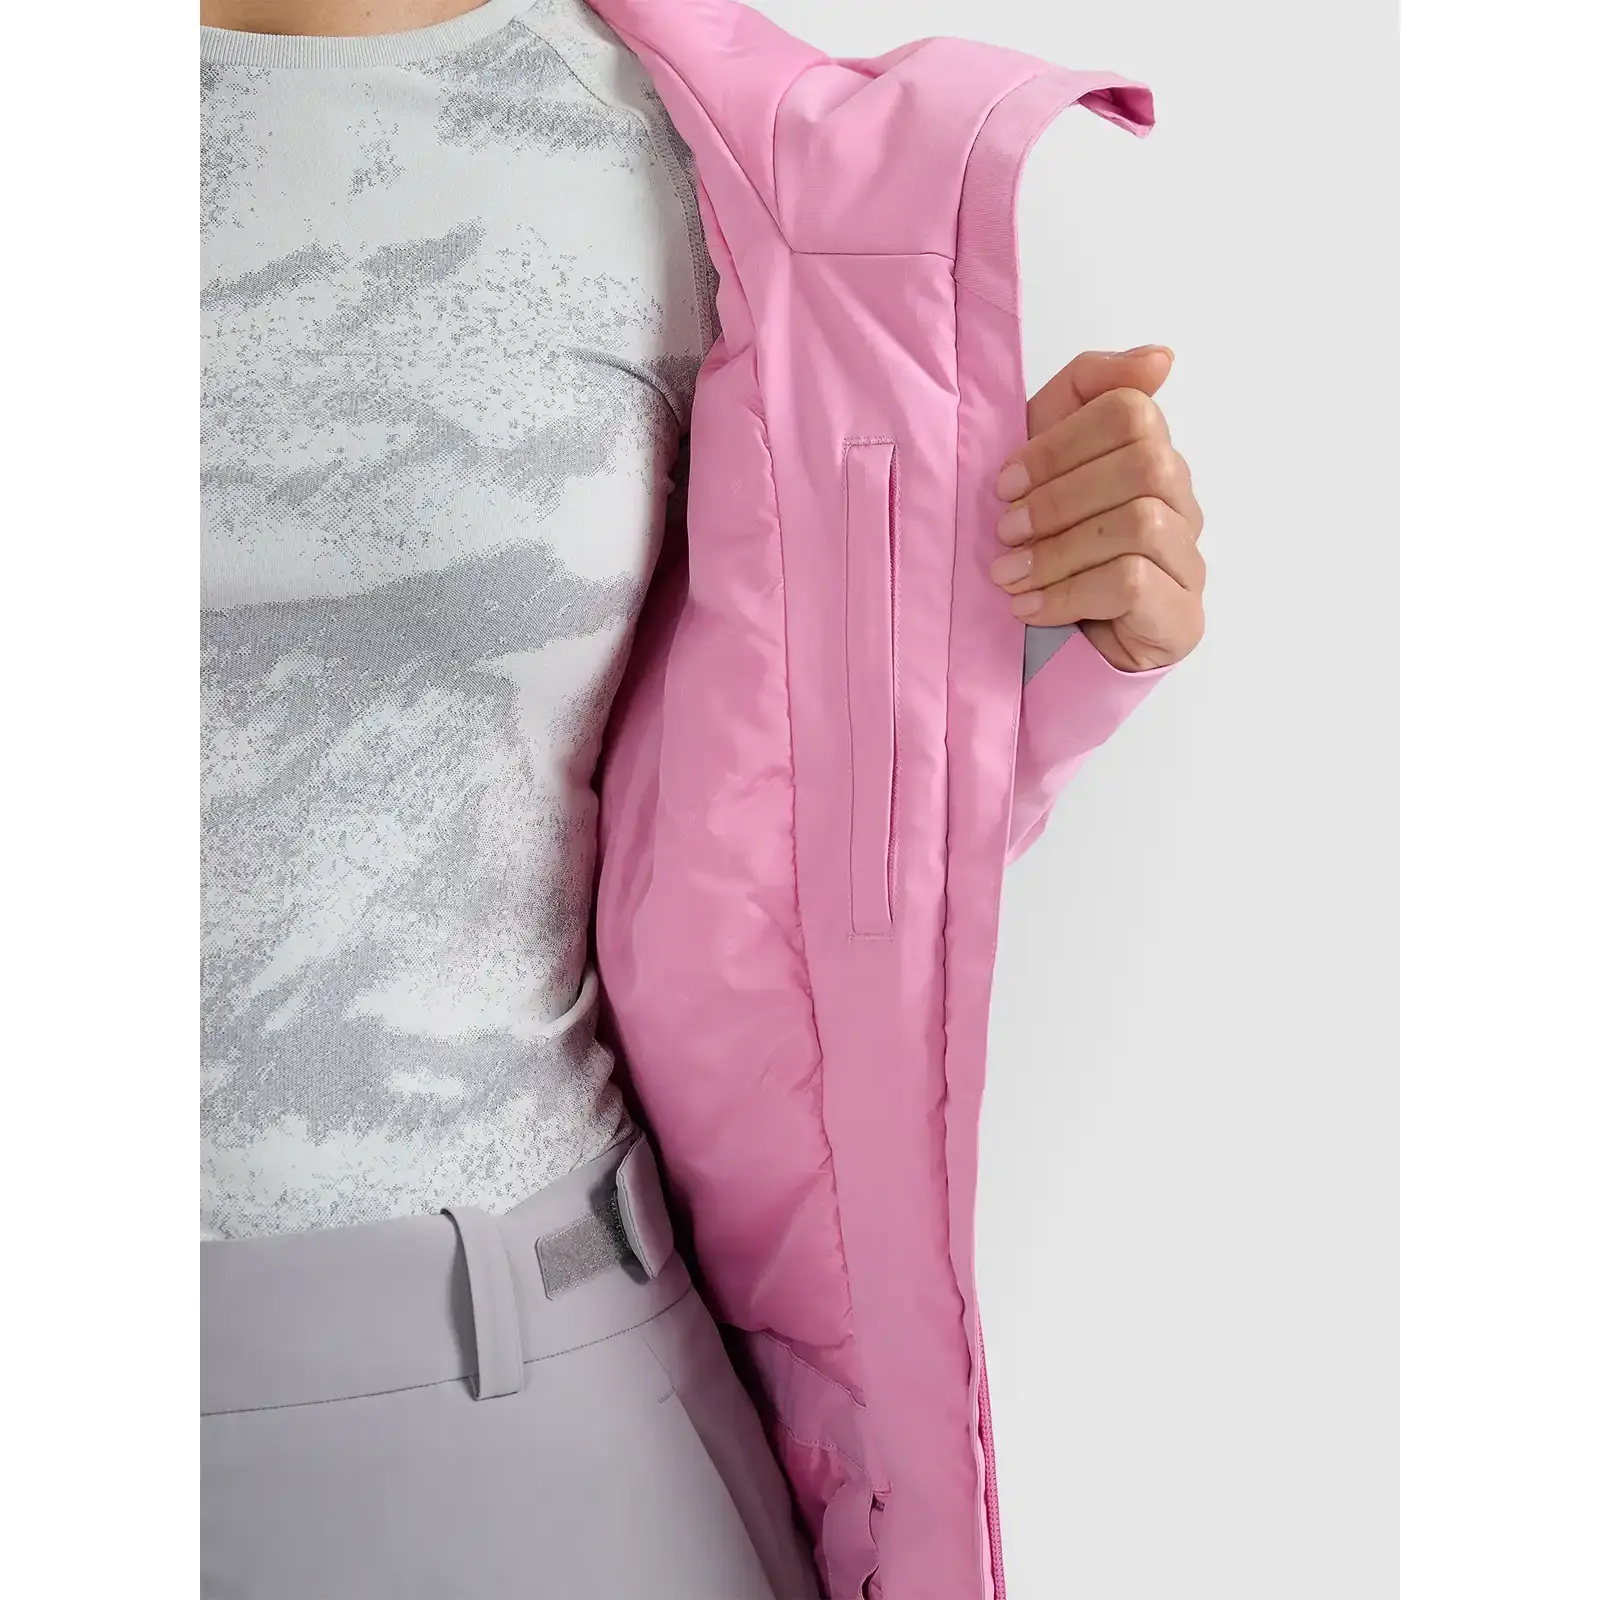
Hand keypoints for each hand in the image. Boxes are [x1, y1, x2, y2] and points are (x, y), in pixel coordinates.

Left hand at [990, 346, 1205, 672]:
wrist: (1042, 653)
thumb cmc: (1041, 550)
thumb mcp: (1040, 466)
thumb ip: (1082, 396)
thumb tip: (1160, 357)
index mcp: (1147, 456)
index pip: (1130, 410)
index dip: (1061, 441)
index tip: (1004, 482)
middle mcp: (1181, 503)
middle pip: (1145, 462)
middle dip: (1059, 495)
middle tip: (1004, 530)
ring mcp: (1188, 562)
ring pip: (1140, 522)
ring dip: (1059, 549)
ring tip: (1008, 574)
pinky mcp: (1182, 618)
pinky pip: (1135, 582)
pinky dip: (1069, 591)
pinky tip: (1030, 607)